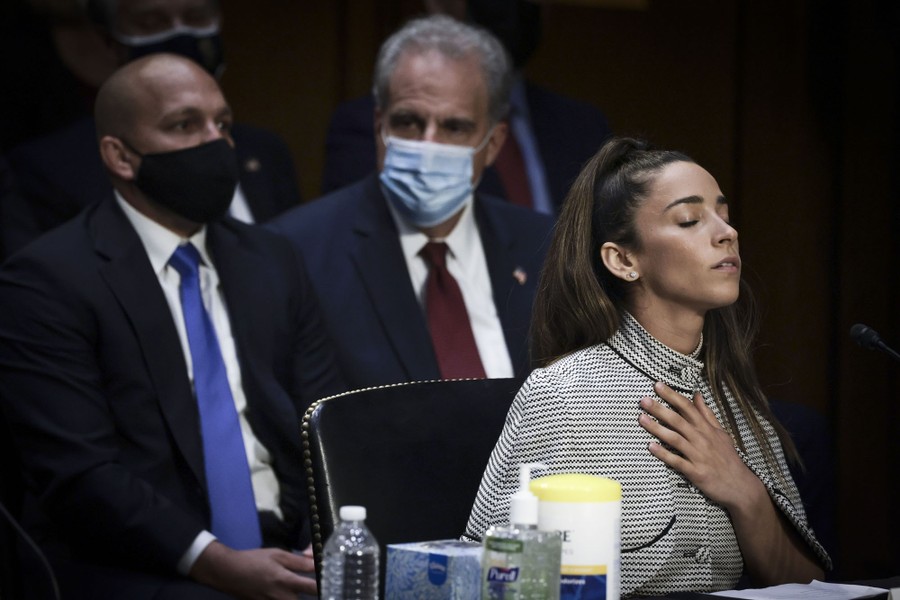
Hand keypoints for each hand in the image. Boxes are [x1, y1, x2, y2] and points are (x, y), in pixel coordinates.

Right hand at [190, 541, 317, 599]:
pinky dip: (291, 598)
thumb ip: (300, 560)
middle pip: (306, 599)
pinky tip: (292, 592)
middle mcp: (281, 596)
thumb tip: (317, 560)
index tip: (335, 581)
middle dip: (316, 594)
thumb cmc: (254, 560)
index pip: (313, 587)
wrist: (228, 573)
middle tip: (326, 587)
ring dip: (301, 595)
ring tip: (311, 588)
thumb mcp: (278, 555)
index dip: (325, 585)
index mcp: (285, 580)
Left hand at [638, 381, 763, 511]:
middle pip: (678, 420)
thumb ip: (706, 413)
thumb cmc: (728, 458)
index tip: (657, 385)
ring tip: (641, 419)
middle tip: (643, 400)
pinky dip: (664, 454)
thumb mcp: (721, 432)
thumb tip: (697, 395)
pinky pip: (677, 461)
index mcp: (707, 429)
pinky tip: (651, 447)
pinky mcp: (696, 472)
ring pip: (675, 439)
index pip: (687, 407)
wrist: (741, 486)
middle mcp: (702, 439)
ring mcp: (698, 456)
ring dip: (657, 428)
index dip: (672, 395)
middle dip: (660, 409)